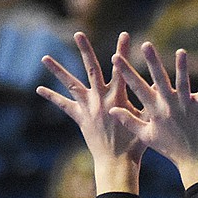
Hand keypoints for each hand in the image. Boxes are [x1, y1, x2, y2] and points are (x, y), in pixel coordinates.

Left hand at [37, 31, 145, 194]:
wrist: (117, 163)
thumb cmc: (136, 144)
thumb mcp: (146, 120)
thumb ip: (148, 102)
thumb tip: (159, 86)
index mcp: (117, 97)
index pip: (121, 69)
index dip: (123, 51)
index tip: (124, 34)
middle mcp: (100, 99)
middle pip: (91, 69)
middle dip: (85, 50)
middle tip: (78, 33)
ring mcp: (88, 108)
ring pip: (70, 84)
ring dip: (57, 70)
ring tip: (44, 57)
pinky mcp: (80, 118)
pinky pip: (63, 105)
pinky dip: (51, 96)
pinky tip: (39, 88)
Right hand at [110, 43, 197, 188]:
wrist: (195, 161)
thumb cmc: (170, 148)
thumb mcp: (147, 136)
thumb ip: (129, 121)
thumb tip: (112, 110)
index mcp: (155, 110)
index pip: (137, 87)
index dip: (126, 71)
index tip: (116, 56)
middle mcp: (169, 105)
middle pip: (160, 80)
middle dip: (153, 62)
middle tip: (146, 44)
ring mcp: (187, 106)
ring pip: (183, 83)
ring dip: (182, 67)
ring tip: (180, 52)